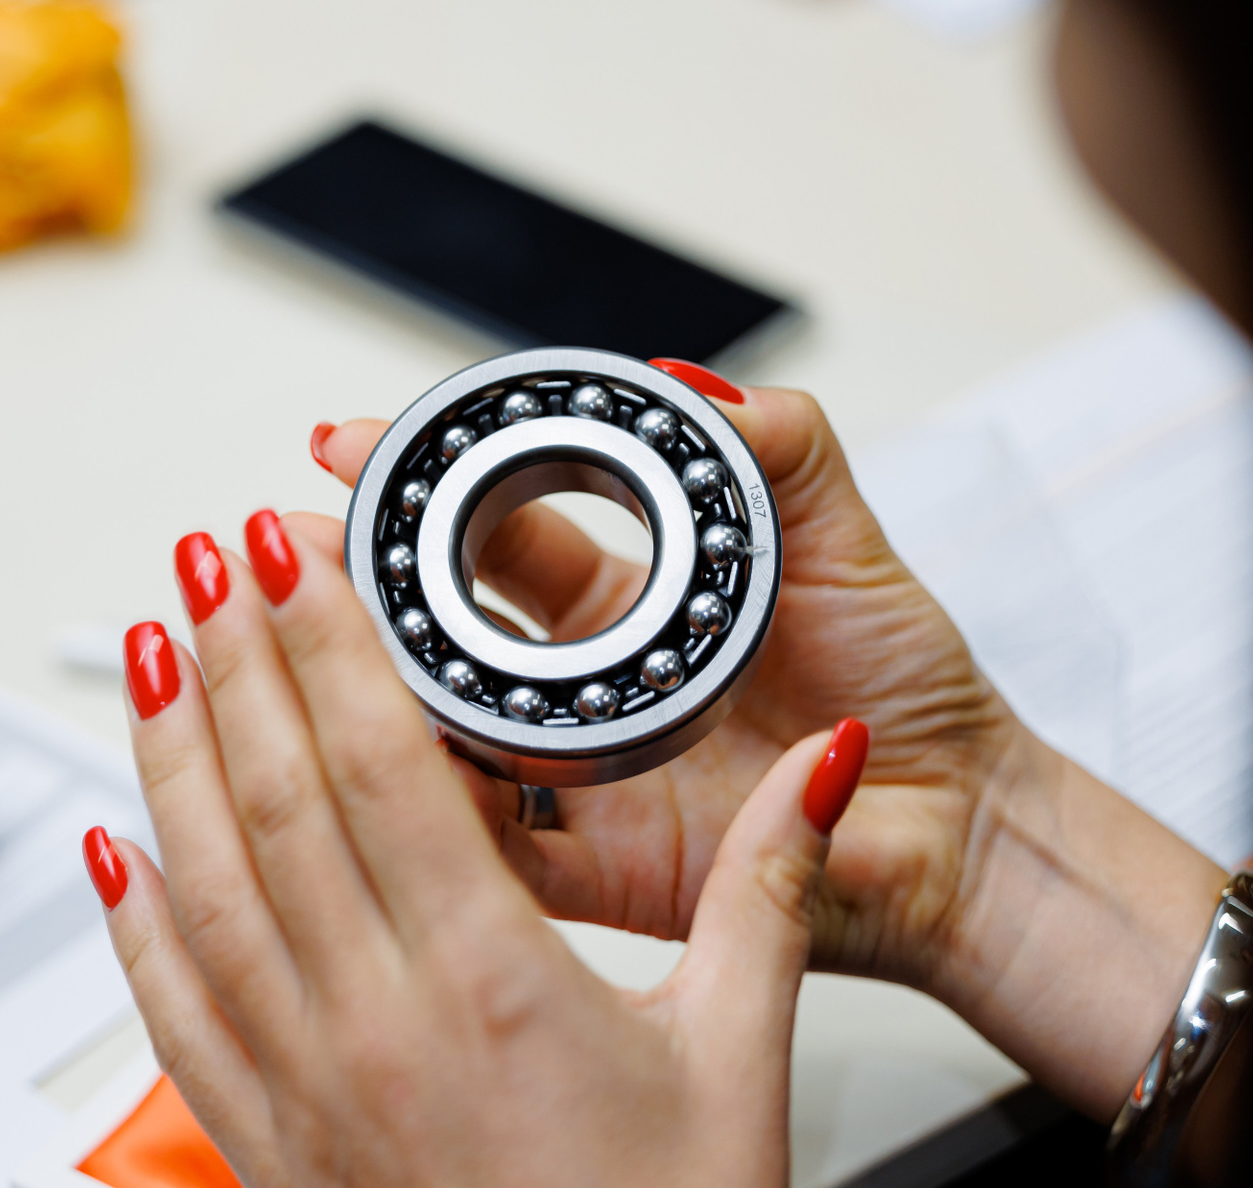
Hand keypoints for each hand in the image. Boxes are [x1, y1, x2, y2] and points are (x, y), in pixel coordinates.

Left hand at [93, 512, 869, 1185]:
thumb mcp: (742, 1064)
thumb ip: (771, 896)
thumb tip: (821, 775)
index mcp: (490, 987)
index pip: (380, 766)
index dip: (328, 640)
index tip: (293, 550)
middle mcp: (372, 1026)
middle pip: (275, 798)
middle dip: (236, 656)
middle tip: (212, 553)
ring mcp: (302, 1087)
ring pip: (203, 882)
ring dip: (169, 754)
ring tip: (150, 650)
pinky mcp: (267, 1144)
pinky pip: (171, 1011)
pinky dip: (133, 917)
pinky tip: (115, 845)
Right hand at [313, 380, 1225, 1117]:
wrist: (965, 828)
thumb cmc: (909, 690)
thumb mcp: (844, 540)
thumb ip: (779, 448)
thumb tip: (688, 378)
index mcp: (621, 606)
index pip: (490, 530)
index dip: (419, 489)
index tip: (346, 448)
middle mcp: (579, 690)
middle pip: (438, 628)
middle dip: (355, 581)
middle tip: (287, 543)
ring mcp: (578, 782)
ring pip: (441, 736)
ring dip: (366, 692)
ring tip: (306, 640)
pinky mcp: (600, 874)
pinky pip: (497, 854)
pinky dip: (436, 822)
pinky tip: (377, 776)